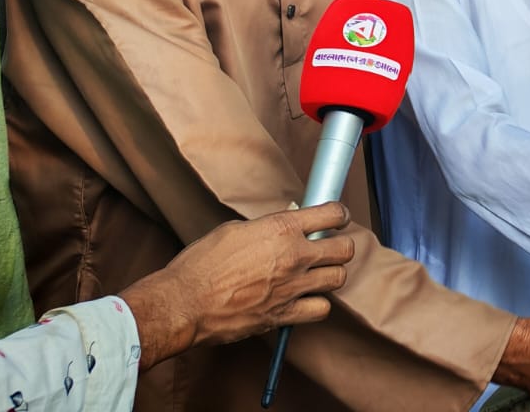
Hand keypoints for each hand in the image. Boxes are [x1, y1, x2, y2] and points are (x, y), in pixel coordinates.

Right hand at [120, 202, 354, 369]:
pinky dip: (317, 305)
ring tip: (318, 273)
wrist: (184, 303)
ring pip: (338, 278)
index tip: (337, 218)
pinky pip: (321, 310)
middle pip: (345, 248)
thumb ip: (267, 227)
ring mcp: (292, 287)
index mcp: (281, 228)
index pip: (331, 214)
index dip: (338, 214)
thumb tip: (286, 224)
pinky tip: (305, 299)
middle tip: (329, 246)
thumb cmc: (201, 264)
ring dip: (331, 274)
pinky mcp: (284, 315)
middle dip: (341, 245)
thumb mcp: (235, 230)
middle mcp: (294, 256)